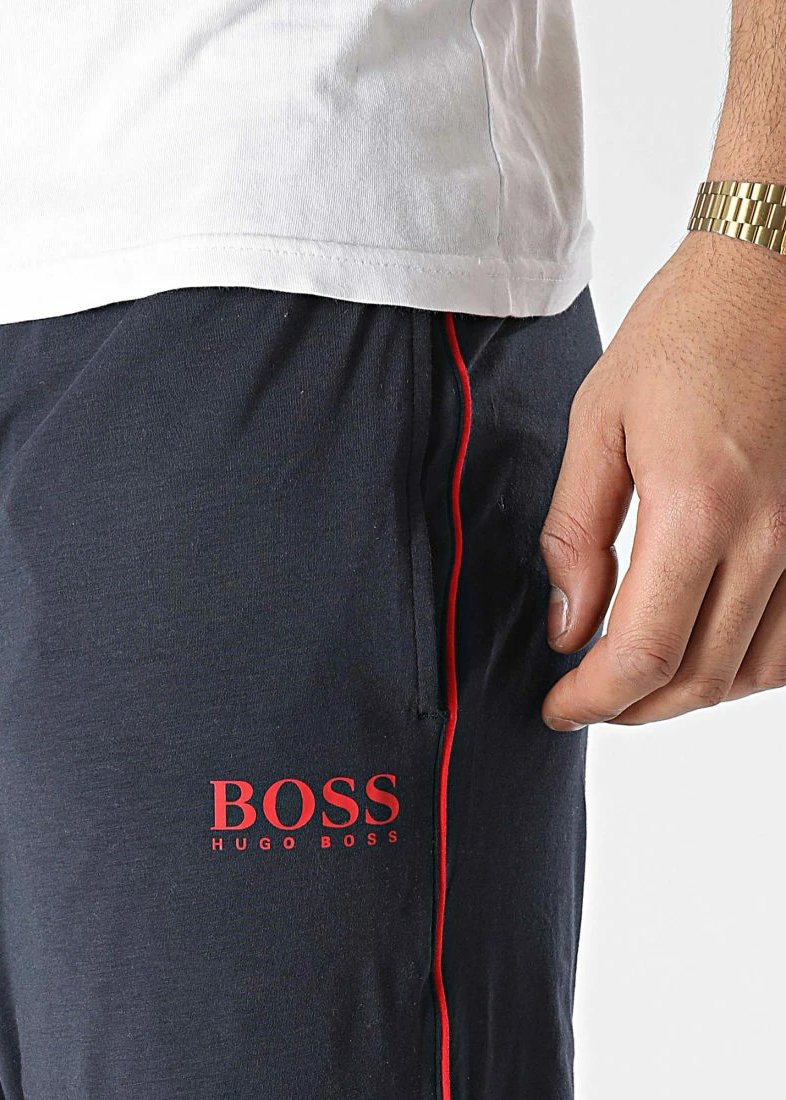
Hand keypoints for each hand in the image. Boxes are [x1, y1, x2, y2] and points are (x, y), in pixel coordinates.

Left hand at [540, 229, 785, 728]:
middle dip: (632, 708)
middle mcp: (771, 537)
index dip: (594, 698)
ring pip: (755, 672)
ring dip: (687, 693)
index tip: (558, 706)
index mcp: (697, 508)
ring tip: (632, 682)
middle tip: (584, 702)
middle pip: (701, 678)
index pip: (645, 652)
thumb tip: (569, 623)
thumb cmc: (680, 337)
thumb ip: (576, 531)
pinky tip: (702, 649)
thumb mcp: (596, 423)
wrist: (774, 278)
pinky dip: (744, 666)